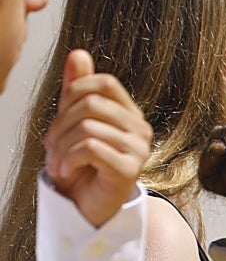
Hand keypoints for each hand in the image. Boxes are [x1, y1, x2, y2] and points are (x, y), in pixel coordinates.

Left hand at [43, 49, 151, 227]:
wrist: (85, 207)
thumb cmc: (81, 167)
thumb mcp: (73, 123)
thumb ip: (77, 90)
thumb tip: (78, 53)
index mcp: (129, 114)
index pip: (105, 83)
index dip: (75, 92)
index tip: (61, 116)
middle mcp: (140, 129)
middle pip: (92, 104)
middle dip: (60, 125)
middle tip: (51, 147)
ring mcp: (138, 149)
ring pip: (87, 128)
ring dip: (60, 148)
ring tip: (57, 164)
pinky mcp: (129, 169)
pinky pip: (90, 148)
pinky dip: (68, 159)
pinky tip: (66, 171)